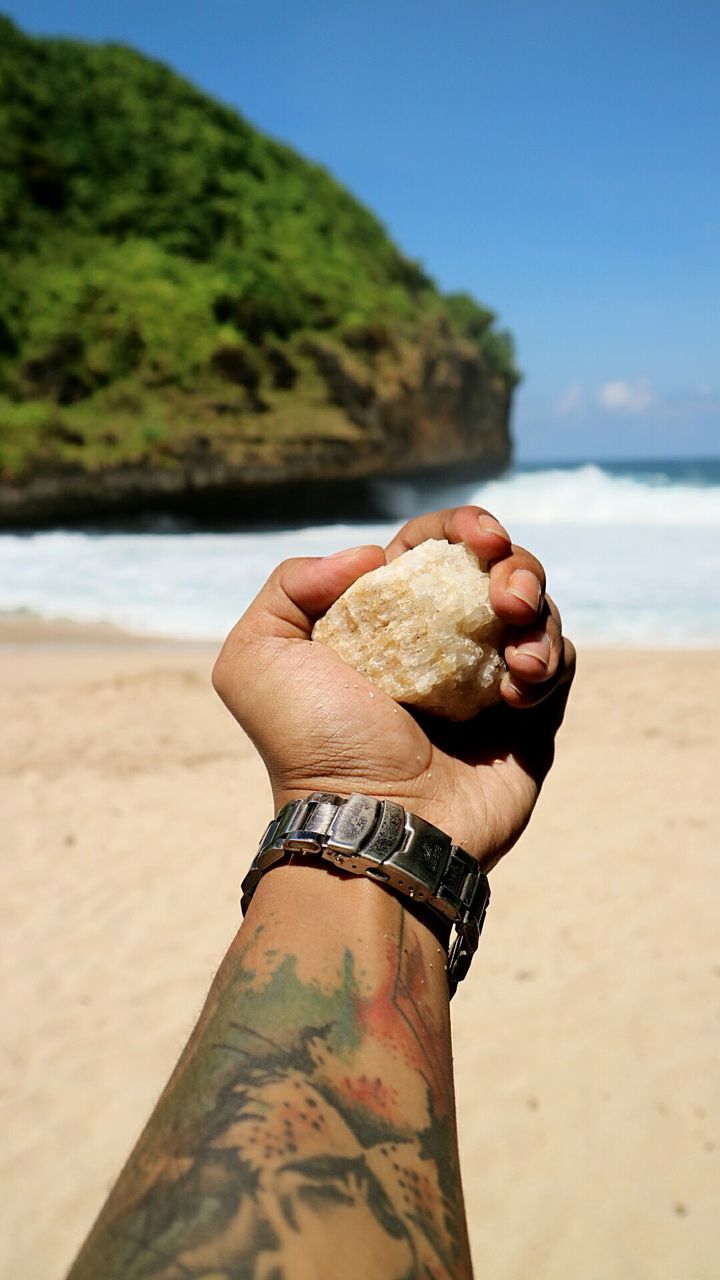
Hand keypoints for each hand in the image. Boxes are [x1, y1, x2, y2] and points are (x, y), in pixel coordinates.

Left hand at [213, 506, 574, 869]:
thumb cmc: (313, 746)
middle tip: (507, 598)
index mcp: (383, 620)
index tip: (479, 538)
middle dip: (515, 567)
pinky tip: (517, 690)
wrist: (372, 827)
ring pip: (537, 612)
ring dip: (537, 615)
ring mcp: (485, 683)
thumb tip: (374, 555)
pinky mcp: (528, 723)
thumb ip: (290, 584)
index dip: (463, 528)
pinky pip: (559, 665)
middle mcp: (437, 645)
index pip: (434, 548)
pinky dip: (548, 662)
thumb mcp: (257, 657)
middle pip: (498, 571)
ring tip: (516, 659)